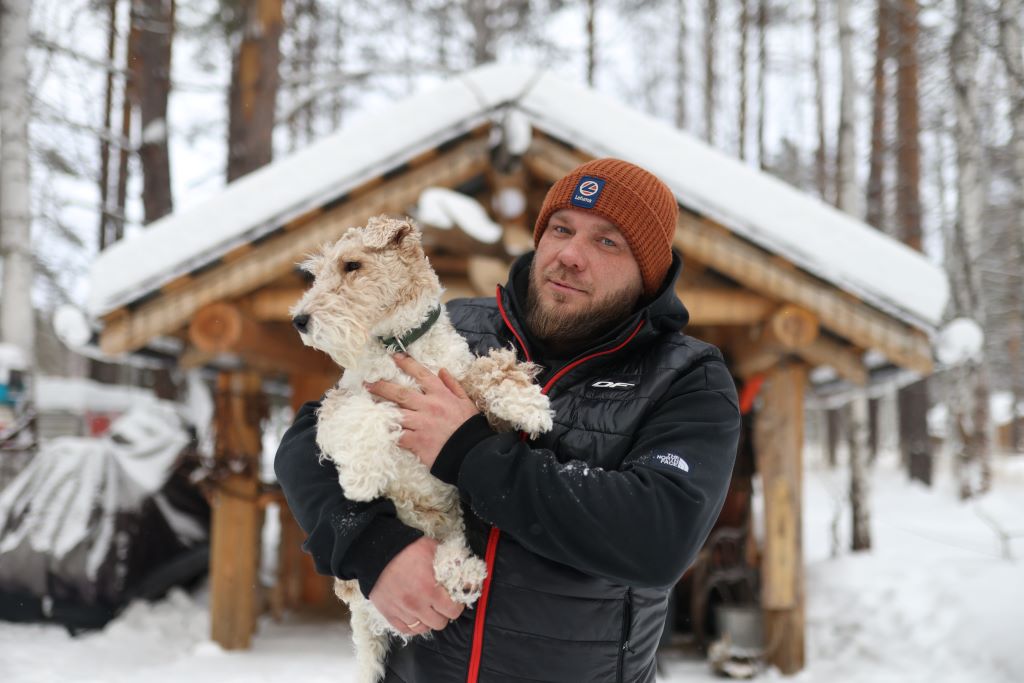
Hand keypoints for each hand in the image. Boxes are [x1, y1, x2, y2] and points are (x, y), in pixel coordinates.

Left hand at [365, 353, 478, 469]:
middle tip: (368, 382)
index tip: (394, 356)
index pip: (421, 374)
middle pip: (400, 393)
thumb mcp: (466, 402)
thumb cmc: (470, 427)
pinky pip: (397, 435)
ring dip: (380, 408)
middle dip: (382, 386)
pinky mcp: (417, 441)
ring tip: (367, 405)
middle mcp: (428, 406)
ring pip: (395, 413)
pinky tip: (377, 428)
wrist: (472, 452)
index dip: (406, 364)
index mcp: (441, 394)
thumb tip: (441, 370)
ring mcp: (421, 423)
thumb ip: (453, 385)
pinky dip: (387, 432)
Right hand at [368, 537, 463, 635]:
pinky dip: (413, 625)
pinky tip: (415, 615)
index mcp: (430, 589)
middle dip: (444, 614)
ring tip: (427, 609)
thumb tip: (466, 575)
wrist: (376, 552)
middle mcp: (416, 605)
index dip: (457, 606)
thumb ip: (451, 562)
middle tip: (441, 604)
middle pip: (439, 623)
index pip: (453, 611)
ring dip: (428, 620)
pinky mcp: (388, 614)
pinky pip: (406, 630)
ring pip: (423, 628)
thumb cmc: (406, 549)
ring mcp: (402, 611)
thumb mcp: (433, 549)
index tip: (455, 599)